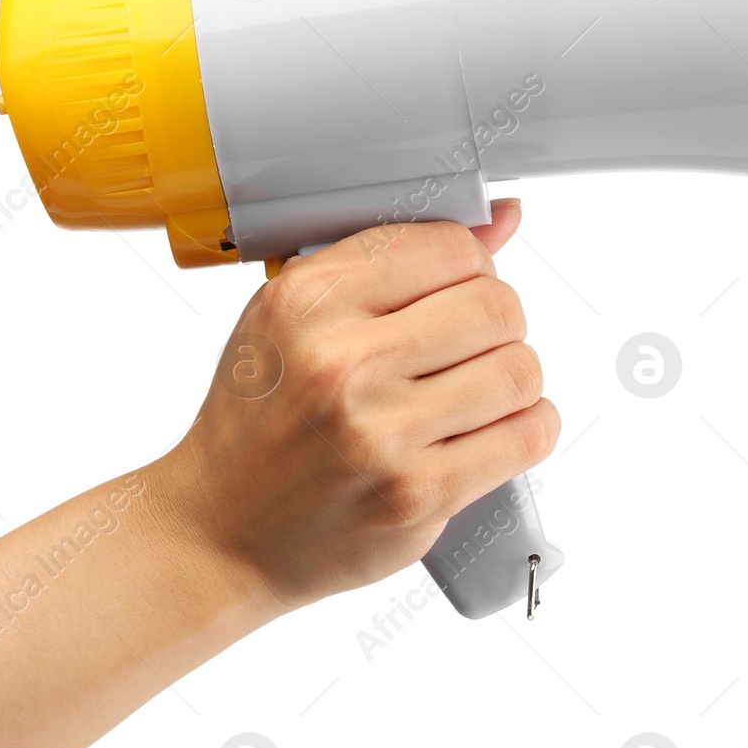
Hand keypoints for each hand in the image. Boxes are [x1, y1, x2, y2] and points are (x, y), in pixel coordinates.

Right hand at [161, 199, 559, 611]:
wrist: (221, 529)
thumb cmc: (261, 418)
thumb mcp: (296, 317)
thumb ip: (395, 261)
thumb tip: (504, 218)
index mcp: (309, 300)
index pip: (447, 246)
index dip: (469, 264)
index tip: (459, 288)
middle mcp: (343, 362)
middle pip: (496, 305)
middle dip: (498, 321)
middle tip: (472, 344)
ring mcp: (382, 432)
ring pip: (520, 370)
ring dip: (514, 377)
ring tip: (480, 389)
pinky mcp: (418, 494)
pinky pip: (525, 436)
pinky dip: (527, 427)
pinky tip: (493, 428)